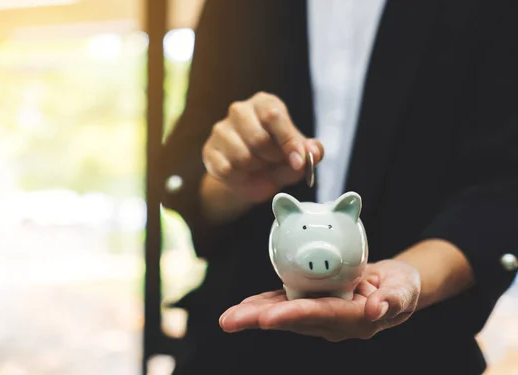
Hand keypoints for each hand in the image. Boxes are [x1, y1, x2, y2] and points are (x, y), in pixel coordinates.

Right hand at [202, 92, 322, 203]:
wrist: (250, 179)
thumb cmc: (277, 159)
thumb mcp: (298, 156)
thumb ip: (310, 152)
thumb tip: (314, 152)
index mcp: (265, 103)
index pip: (273, 115)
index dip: (288, 141)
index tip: (298, 162)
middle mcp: (240, 110)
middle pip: (258, 139)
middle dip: (272, 158)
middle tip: (274, 162)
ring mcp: (221, 130)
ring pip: (242, 156)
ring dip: (255, 168)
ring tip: (258, 165)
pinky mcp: (209, 150)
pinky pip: (227, 169)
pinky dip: (240, 177)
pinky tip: (243, 172)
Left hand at [219, 260, 420, 341]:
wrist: (393, 286)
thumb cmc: (402, 287)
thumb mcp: (406, 289)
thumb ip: (395, 299)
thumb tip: (378, 309)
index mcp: (354, 320)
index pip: (321, 316)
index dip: (295, 315)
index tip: (269, 318)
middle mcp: (332, 322)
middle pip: (293, 319)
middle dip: (261, 318)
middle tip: (231, 320)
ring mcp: (320, 315)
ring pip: (284, 314)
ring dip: (254, 315)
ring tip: (228, 318)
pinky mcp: (312, 303)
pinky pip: (285, 303)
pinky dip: (263, 304)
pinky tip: (244, 306)